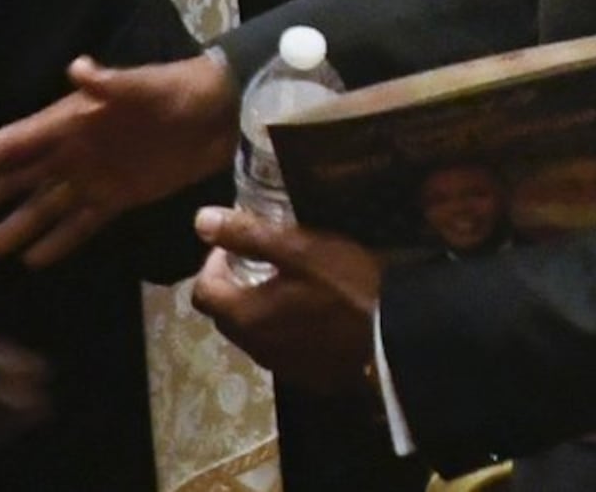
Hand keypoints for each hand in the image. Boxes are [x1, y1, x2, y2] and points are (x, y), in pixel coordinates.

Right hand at [0, 53, 236, 269]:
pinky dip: (57, 241)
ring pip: (42, 207)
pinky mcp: (119, 198)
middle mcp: (75, 151)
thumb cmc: (180, 91)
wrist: (224, 112)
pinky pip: (80, 224)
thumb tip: (78, 68)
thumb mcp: (147, 84)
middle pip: (18, 177)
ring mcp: (95, 177)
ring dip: (11, 226)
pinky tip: (30, 260)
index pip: (17, 142)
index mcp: (73, 120)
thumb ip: (111, 82)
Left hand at [189, 210, 381, 397]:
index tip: (236, 245)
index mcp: (245, 314)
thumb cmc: (348, 286)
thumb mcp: (302, 250)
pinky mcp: (304, 374)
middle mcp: (253, 345)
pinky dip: (283, 328)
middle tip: (262, 261)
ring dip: (257, 309)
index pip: (203, 291)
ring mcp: (279, 364)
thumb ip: (250, 235)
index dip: (212, 263)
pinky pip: (279, 348)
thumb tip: (200, 220)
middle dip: (233, 286)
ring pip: (252, 333)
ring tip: (290, 286)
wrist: (394, 337)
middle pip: (224, 315)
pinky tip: (313, 314)